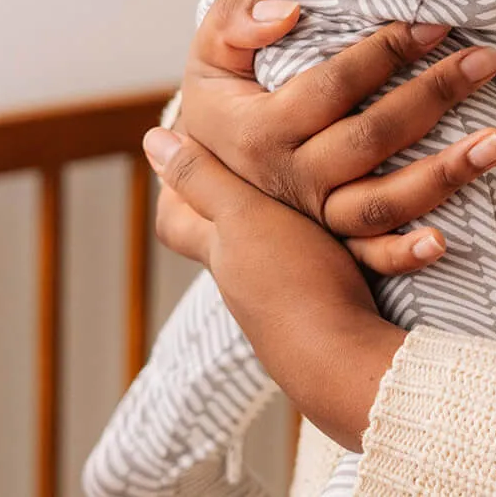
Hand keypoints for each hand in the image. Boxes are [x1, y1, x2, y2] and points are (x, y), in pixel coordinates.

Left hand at [145, 126, 404, 451]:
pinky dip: (317, 238)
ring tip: (306, 174)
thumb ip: (204, 179)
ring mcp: (277, 296)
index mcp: (218, 249)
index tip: (185, 145)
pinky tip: (343, 220)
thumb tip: (152, 138)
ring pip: (264, 248)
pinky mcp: (317, 304)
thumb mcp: (244, 217)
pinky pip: (304, 265)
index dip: (176, 184)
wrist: (343, 358)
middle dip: (224, 196)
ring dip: (279, 215)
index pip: (175, 218)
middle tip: (243, 154)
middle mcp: (241, 276)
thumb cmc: (291, 283)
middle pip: (215, 235)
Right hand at [177, 0, 495, 273]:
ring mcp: (312, 219)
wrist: (205, 172)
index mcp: (259, 129)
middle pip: (370, 137)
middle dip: (433, 95)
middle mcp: (288, 178)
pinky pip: (369, 259)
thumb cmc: (222, 94)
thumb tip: (290, 12)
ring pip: (380, 202)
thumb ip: (236, 20)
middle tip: (487, 60)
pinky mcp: (330, 251)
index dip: (385, 52)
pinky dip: (404, 254)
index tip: (435, 24)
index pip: (332, 86)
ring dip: (444, 174)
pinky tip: (445, 239)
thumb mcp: (212, 50)